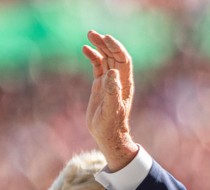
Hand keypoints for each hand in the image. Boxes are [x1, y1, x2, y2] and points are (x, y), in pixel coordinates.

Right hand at [82, 30, 138, 170]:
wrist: (107, 136)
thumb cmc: (111, 125)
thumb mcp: (111, 109)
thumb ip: (112, 91)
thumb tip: (112, 72)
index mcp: (124, 84)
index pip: (123, 60)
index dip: (116, 48)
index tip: (106, 38)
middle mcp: (118, 80)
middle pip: (114, 56)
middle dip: (106, 43)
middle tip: (93, 33)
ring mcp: (109, 82)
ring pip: (106, 59)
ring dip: (99, 47)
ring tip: (89, 35)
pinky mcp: (100, 85)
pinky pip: (98, 67)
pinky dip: (93, 57)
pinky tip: (85, 49)